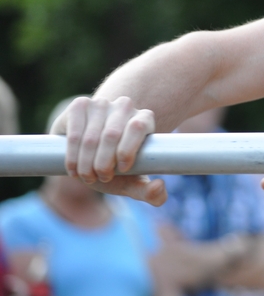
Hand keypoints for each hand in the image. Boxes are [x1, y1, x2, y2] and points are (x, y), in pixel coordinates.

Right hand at [49, 96, 166, 205]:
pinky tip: (74, 168)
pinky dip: (73, 155)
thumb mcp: (134, 182)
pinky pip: (75, 132)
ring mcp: (102, 103)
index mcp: (145, 119)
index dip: (127, 149)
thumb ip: (151, 192)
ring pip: (92, 136)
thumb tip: (159, 186)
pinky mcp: (80, 105)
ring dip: (87, 162)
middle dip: (104, 163)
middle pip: (112, 134)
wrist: (92, 154)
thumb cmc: (117, 168)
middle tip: (101, 179)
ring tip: (87, 177)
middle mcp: (125, 106)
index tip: (121, 169)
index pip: (138, 127)